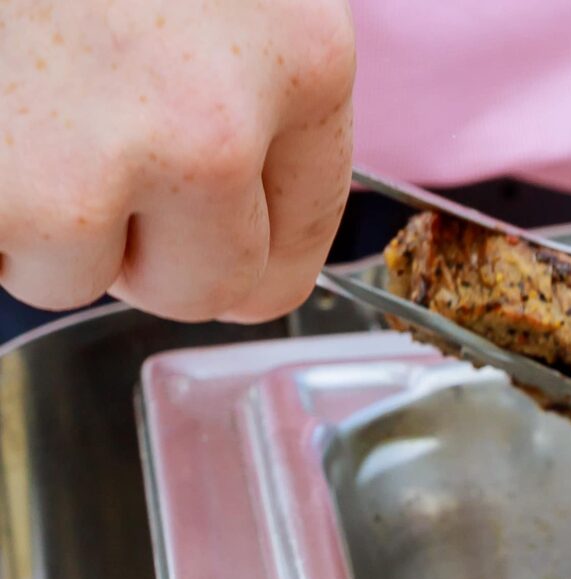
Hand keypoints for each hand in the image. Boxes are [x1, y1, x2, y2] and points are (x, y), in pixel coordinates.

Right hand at [0, 0, 355, 321]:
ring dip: (31, 214)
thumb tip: (230, 191)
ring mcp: (104, 163)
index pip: (292, 246)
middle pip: (200, 288)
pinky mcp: (15, 190)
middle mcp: (220, 126)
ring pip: (73, 272)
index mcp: (302, 59)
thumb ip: (244, 71)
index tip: (182, 216)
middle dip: (133, 243)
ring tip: (17, 95)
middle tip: (76, 144)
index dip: (226, 239)